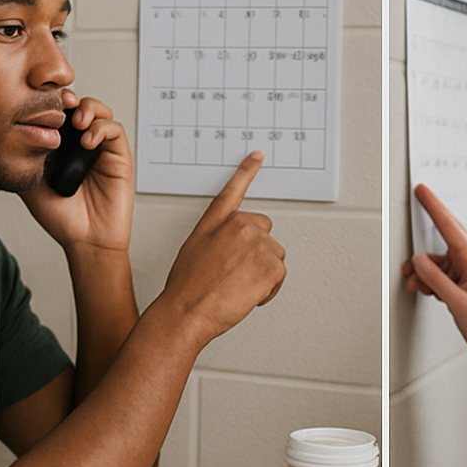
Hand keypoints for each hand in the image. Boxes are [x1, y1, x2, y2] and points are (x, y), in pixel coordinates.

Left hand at [20, 94, 133, 254]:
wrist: (85, 239)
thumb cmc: (61, 217)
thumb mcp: (28, 183)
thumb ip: (22, 159)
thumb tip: (7, 133)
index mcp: (60, 146)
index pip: (57, 112)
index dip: (50, 101)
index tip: (38, 101)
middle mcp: (80, 144)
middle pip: (79, 104)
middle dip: (70, 98)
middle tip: (59, 103)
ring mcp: (101, 149)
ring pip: (100, 112)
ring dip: (88, 109)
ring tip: (76, 122)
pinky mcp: (119, 157)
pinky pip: (115, 131)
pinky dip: (102, 129)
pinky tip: (88, 142)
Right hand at [158, 152, 285, 345]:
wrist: (187, 311)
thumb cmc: (187, 286)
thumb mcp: (194, 247)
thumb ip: (218, 235)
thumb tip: (232, 241)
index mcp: (219, 220)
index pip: (234, 191)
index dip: (247, 171)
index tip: (258, 155)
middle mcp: (241, 227)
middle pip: (265, 234)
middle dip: (257, 252)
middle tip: (235, 274)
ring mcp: (258, 244)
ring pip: (274, 256)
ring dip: (263, 272)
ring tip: (237, 287)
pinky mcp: (271, 265)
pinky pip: (279, 275)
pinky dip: (268, 288)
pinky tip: (247, 294)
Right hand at [404, 184, 466, 382]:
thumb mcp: (457, 302)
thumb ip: (435, 279)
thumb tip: (418, 261)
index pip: (450, 227)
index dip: (434, 207)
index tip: (423, 191)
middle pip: (445, 234)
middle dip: (426, 225)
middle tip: (415, 201)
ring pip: (437, 258)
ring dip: (423, 269)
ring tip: (412, 284)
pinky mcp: (463, 280)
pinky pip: (440, 272)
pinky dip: (428, 279)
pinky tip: (424, 290)